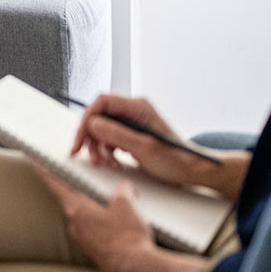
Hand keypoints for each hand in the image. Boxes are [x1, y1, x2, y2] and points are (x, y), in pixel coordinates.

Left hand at [36, 168, 158, 271]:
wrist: (134, 267)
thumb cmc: (126, 238)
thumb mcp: (126, 206)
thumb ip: (121, 190)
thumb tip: (122, 187)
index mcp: (77, 209)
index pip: (56, 186)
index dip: (46, 174)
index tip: (36, 166)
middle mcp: (74, 224)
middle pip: (73, 202)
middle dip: (83, 194)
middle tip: (94, 188)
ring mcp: (82, 238)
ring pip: (85, 218)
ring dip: (94, 212)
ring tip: (114, 211)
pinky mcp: (92, 249)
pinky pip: (93, 231)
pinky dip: (102, 226)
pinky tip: (117, 228)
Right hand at [71, 95, 209, 185]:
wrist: (192, 171)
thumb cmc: (176, 159)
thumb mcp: (144, 147)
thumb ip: (116, 133)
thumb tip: (92, 123)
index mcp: (137, 107)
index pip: (101, 102)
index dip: (87, 118)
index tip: (80, 138)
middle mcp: (132, 111)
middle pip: (98, 116)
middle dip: (91, 137)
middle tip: (88, 155)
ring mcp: (131, 122)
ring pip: (101, 128)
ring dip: (98, 147)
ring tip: (106, 163)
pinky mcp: (130, 133)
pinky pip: (108, 138)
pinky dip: (106, 151)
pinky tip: (114, 162)